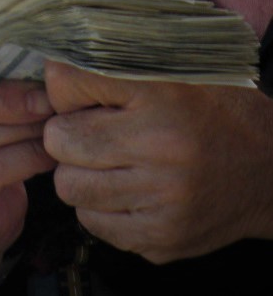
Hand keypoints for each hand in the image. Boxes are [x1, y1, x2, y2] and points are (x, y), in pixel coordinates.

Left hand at [43, 61, 272, 263]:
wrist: (272, 171)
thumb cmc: (215, 111)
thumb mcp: (174, 69)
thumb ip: (114, 63)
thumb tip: (52, 67)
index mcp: (162, 94)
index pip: (66, 84)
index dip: (65, 89)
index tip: (81, 95)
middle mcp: (162, 147)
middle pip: (59, 141)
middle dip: (67, 135)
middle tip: (92, 132)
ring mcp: (162, 199)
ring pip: (69, 187)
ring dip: (80, 173)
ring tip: (110, 162)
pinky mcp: (162, 238)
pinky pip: (92, 223)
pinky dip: (100, 207)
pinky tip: (127, 190)